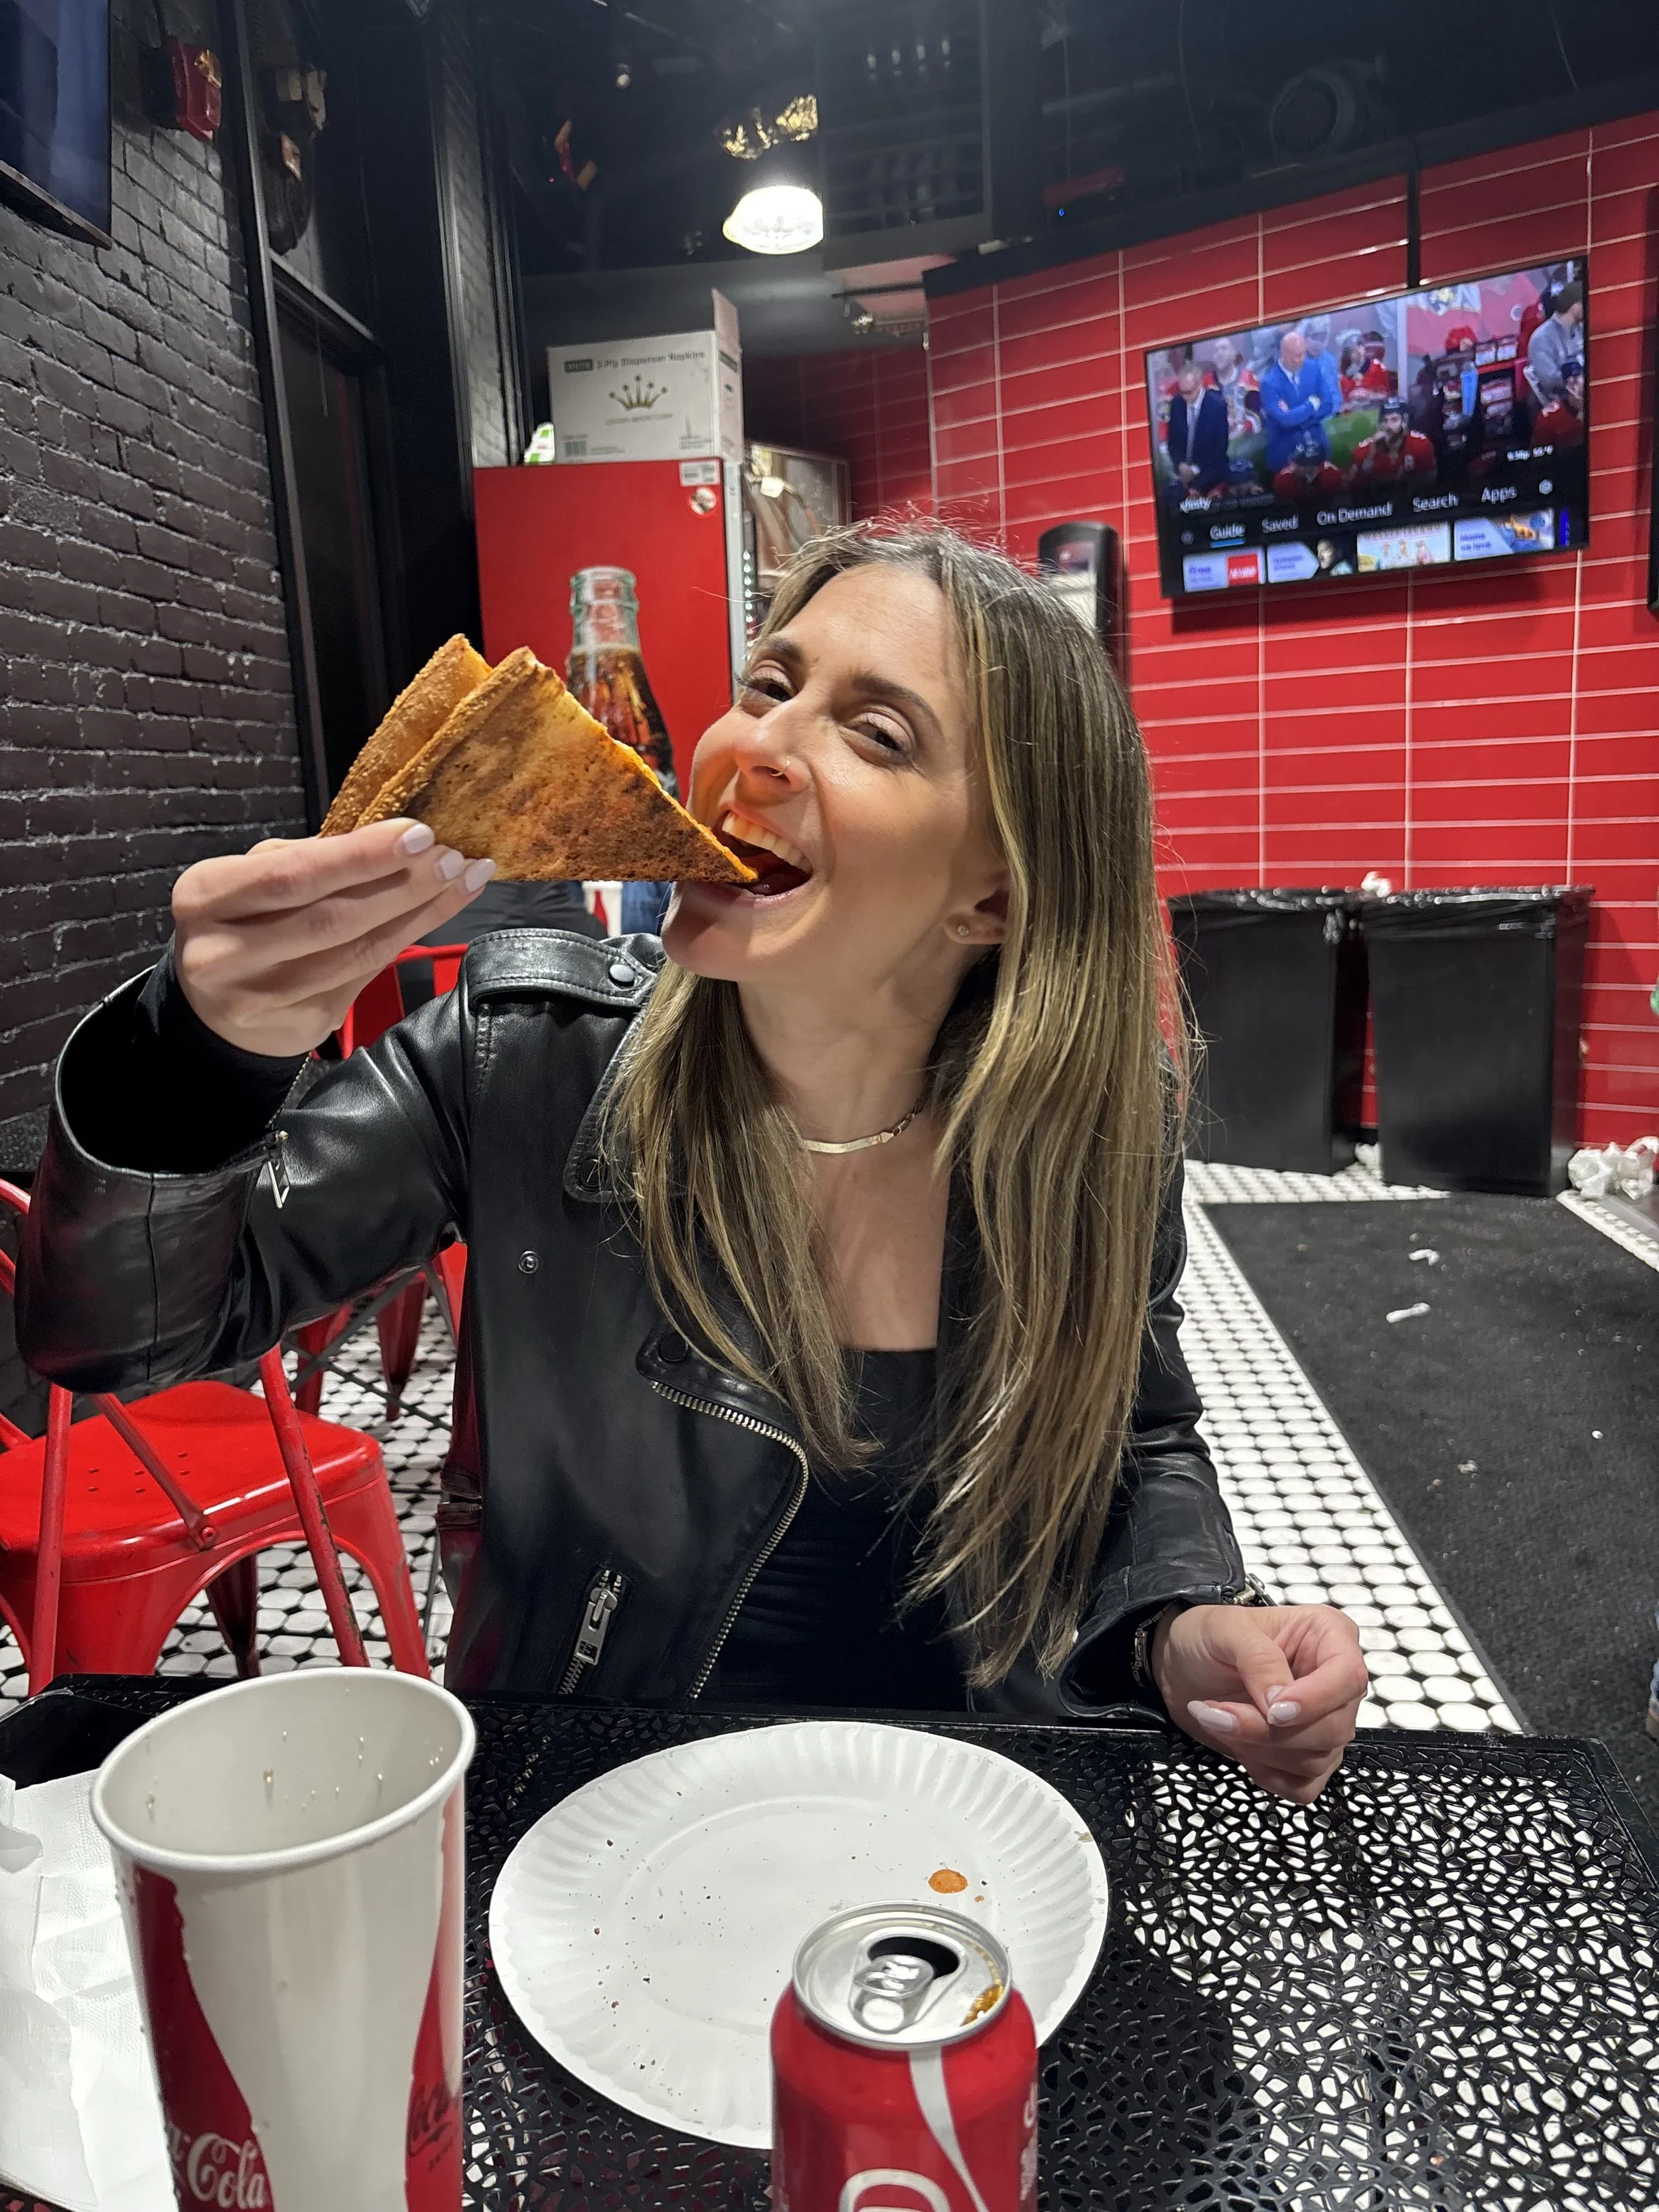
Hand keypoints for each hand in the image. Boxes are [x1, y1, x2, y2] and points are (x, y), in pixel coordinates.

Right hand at [172, 820, 493, 1058]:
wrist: (216, 1010)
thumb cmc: (243, 923)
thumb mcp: (252, 880)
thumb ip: (306, 859)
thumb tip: (389, 835)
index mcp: (205, 898)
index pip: (292, 875)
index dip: (359, 857)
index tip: (417, 833)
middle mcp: (222, 953)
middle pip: (329, 917)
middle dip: (401, 884)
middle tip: (451, 858)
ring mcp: (260, 998)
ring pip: (354, 952)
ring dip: (417, 914)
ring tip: (461, 881)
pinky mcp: (300, 1025)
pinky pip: (363, 977)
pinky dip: (405, 942)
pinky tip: (436, 914)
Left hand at [1152, 1602, 1366, 1803]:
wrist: (1182, 1667)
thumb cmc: (1206, 1637)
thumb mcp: (1224, 1629)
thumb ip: (1258, 1659)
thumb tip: (1280, 1702)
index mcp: (1328, 1636)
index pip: (1348, 1676)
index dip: (1315, 1700)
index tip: (1272, 1711)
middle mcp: (1336, 1682)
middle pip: (1334, 1727)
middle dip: (1272, 1731)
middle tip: (1219, 1713)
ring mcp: (1326, 1723)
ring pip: (1316, 1760)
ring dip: (1259, 1749)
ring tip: (1218, 1719)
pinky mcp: (1307, 1756)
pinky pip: (1303, 1786)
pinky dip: (1266, 1773)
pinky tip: (1239, 1745)